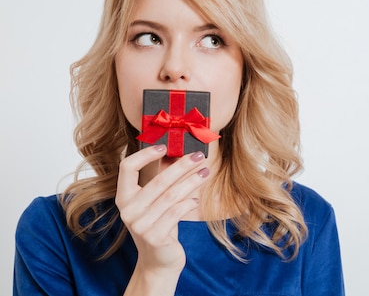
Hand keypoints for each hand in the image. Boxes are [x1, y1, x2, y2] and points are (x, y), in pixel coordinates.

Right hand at [115, 145, 209, 292]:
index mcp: (124, 197)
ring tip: (206, 172)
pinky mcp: (154, 236)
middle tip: (198, 156)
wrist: (158, 261)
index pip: (127, 168)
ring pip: (171, 196)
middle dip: (182, 166)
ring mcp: (140, 225)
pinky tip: (197, 198)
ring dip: (192, 182)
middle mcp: (128, 210)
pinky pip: (176, 212)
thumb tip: (177, 153)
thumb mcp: (155, 202)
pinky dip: (189, 202)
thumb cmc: (159, 225)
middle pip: (158, 181)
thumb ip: (161, 181)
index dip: (144, 155)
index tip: (164, 146)